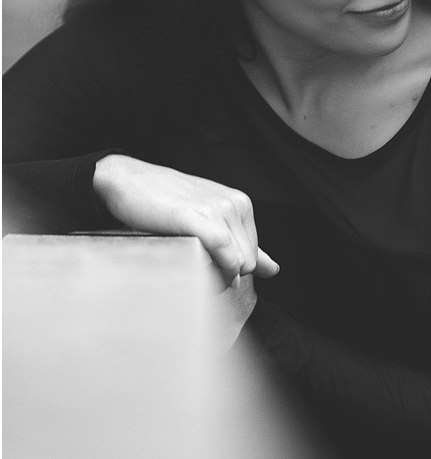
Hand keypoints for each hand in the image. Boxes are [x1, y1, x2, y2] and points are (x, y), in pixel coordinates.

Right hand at [93, 154, 278, 285]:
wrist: (128, 180)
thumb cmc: (165, 202)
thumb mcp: (208, 219)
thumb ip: (243, 245)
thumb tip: (274, 269)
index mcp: (241, 204)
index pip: (253, 257)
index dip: (233, 272)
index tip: (209, 271)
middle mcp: (235, 204)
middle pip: (247, 264)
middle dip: (227, 277)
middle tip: (197, 273)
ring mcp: (218, 209)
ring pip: (238, 264)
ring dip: (218, 278)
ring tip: (192, 268)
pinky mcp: (197, 216)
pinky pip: (224, 251)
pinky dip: (218, 268)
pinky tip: (197, 266)